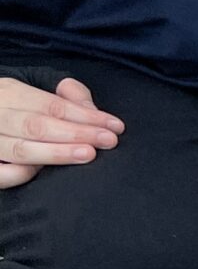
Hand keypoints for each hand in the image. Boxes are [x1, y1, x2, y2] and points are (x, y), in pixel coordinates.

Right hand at [0, 75, 122, 189]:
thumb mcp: (38, 95)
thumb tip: (91, 108)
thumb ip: (67, 98)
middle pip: (35, 126)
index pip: (50, 105)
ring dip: (56, 153)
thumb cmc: (20, 113)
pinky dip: (21, 173)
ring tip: (87, 154)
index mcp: (8, 93)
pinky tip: (43, 173)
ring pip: (19, 150)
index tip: (114, 127)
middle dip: (76, 133)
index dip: (84, 116)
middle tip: (108, 141)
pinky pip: (1, 175)